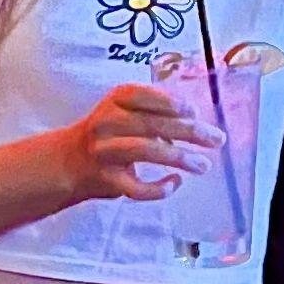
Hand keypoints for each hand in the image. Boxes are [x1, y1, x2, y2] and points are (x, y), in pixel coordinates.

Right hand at [51, 83, 223, 207]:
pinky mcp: (106, 179)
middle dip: (189, 131)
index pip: (142, 96)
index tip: (194, 111)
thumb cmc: (108, 133)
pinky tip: (174, 183)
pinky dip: (158, 187)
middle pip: (152, 124)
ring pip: (146, 151)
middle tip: (216, 138)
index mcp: (114, 101)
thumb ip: (154, 111)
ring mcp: (104, 151)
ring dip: (180, 158)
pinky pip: (136, 187)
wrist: (68, 161)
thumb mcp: (124, 111)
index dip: (169, 102)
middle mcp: (106, 122)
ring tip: (203, 165)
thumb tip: (196, 119)